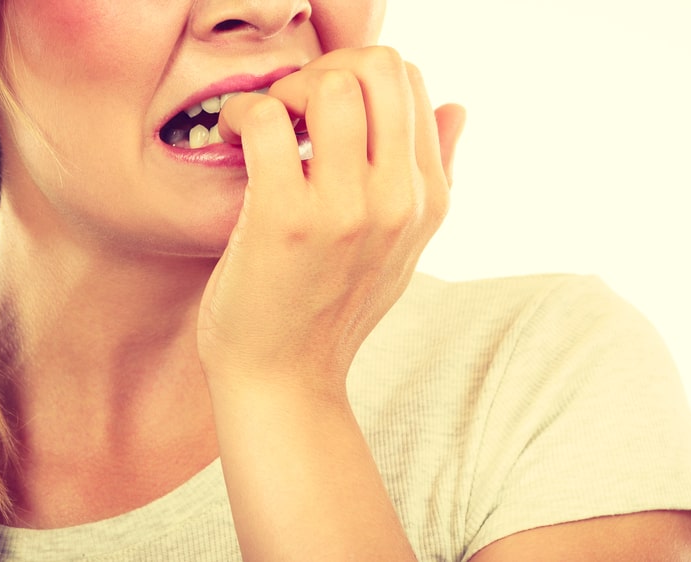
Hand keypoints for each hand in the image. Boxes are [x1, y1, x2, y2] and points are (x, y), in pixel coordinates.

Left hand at [197, 47, 465, 394]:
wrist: (285, 382)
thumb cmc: (331, 310)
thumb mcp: (403, 247)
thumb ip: (436, 174)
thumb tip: (457, 107)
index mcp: (428, 200)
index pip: (412, 83)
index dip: (357, 79)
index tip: (320, 114)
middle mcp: (399, 200)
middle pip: (380, 67)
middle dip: (325, 70)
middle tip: (292, 109)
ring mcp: (347, 211)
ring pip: (330, 84)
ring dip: (285, 90)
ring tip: (265, 126)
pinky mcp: (287, 221)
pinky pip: (269, 120)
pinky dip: (243, 115)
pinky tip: (234, 139)